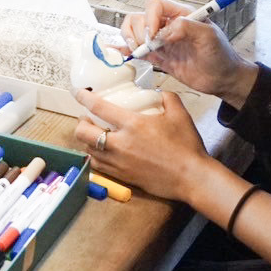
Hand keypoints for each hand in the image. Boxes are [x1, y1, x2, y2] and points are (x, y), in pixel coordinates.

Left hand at [72, 90, 213, 203]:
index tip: (77, 92)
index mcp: (132, 125)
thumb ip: (167, 98)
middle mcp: (119, 144)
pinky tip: (101, 151)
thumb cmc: (186, 146)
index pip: (98, 107)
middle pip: (83, 132)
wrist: (193, 178)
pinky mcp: (121, 176)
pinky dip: (94, 156)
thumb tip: (158, 92)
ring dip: (86, 139)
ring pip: (87, 149)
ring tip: (94, 134)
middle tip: (88, 117)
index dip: (83, 97)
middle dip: (81, 122)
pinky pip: (97, 165)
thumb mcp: (180, 115)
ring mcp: (118, 162)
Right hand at [119, 0, 257, 104]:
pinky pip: (137, 50)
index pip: (155, 5)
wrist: (223, 79)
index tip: (154, 33)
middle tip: (149, 45)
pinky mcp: (158, 57)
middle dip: (138, 31)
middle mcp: (167, 26)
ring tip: (140, 50)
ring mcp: (161, 42)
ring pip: (134, 31)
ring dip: (131, 39)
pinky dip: (126, 50)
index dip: (150, 17)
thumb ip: (186, 27)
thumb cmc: (221, 55)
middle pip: (139, 17)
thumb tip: (163, 32)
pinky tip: (121, 51)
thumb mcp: (208, 36)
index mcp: (180, 15)